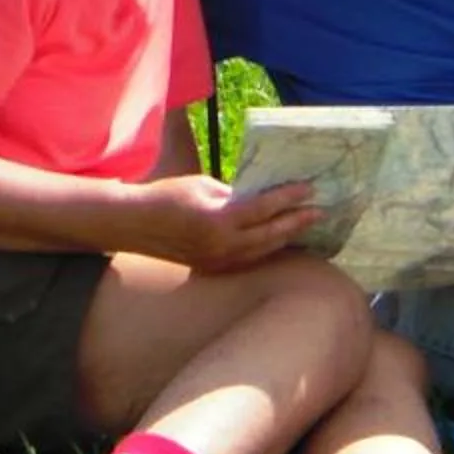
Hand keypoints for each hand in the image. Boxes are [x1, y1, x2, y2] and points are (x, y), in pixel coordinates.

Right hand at [133, 175, 318, 269]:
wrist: (134, 224)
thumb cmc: (166, 196)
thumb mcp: (203, 186)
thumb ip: (233, 195)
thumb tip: (257, 199)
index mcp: (219, 220)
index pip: (264, 208)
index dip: (289, 198)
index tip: (309, 189)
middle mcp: (222, 245)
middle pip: (270, 236)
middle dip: (296, 223)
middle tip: (319, 212)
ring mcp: (218, 261)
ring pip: (262, 252)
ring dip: (285, 239)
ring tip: (305, 227)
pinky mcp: (213, 267)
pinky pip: (248, 259)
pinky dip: (265, 249)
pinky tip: (278, 241)